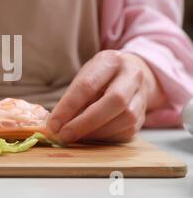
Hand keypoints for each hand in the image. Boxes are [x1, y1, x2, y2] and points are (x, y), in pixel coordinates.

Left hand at [47, 50, 165, 143]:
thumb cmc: (99, 77)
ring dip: (96, 132)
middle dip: (86, 122)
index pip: (88, 84)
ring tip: (76, 137)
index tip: (53, 124)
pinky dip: (106, 137)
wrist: (128, 75)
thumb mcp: (84, 77)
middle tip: (65, 135)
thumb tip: (56, 124)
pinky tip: (91, 137)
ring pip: (126, 118)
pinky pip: (128, 130)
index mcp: (110, 60)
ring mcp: (142, 95)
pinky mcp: (144, 114)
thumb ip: (72, 98)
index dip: (68, 107)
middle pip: (115, 101)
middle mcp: (132, 75)